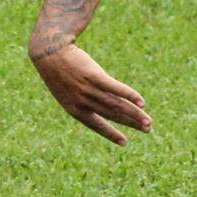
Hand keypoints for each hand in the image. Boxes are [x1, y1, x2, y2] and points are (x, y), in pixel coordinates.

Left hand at [31, 44, 150, 144]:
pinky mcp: (94, 76)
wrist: (49, 53)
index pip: (97, 126)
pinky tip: (141, 102)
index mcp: (74, 110)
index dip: (112, 134)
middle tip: (147, 129)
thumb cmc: (58, 71)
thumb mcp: (68, 90)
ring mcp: (88, 90)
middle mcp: (83, 102)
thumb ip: (84, 99)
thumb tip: (103, 103)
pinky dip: (130, 95)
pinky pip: (115, 88)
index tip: (125, 142)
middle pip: (112, 115)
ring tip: (148, 121)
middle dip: (131, 123)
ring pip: (116, 105)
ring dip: (134, 114)